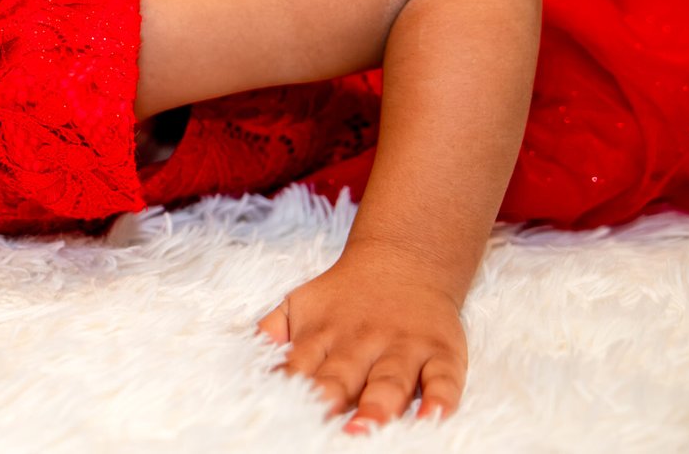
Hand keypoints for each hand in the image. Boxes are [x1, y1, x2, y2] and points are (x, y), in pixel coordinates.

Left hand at [257, 248, 467, 432]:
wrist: (403, 260)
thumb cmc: (344, 297)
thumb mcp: (301, 305)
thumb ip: (272, 332)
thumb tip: (244, 359)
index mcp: (323, 336)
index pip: (300, 367)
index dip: (290, 389)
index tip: (279, 413)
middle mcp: (362, 343)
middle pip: (342, 376)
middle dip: (329, 400)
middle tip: (320, 427)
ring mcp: (403, 348)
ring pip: (391, 381)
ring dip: (378, 406)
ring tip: (365, 428)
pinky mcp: (442, 353)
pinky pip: (445, 379)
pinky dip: (441, 400)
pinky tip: (434, 419)